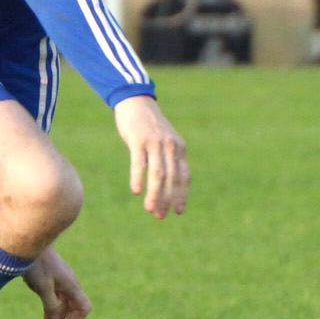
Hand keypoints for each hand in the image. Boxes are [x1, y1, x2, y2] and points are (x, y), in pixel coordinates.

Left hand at [23, 249, 91, 318]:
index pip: (83, 308)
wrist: (28, 241)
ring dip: (58, 317)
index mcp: (71, 286)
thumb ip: (51, 305)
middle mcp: (69, 284)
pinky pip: (57, 297)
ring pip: (64, 303)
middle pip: (75, 308)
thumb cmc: (36, 263)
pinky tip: (45, 316)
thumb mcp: (42, 286)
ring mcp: (60, 280)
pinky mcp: (51, 278)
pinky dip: (52, 308)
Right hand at [113, 95, 187, 217]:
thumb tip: (168, 185)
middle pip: (171, 179)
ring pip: (157, 174)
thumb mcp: (165, 141)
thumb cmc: (150, 126)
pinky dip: (138, 178)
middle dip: (167, 200)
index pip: (183, 177)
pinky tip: (136, 191)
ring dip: (155, 194)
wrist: (136, 101)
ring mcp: (154, 143)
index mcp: (179, 148)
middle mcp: (170, 146)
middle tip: (160, 216)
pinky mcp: (138, 140)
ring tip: (150, 210)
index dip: (181, 195)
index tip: (178, 212)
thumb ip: (169, 159)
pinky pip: (139, 163)